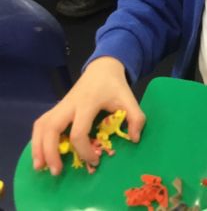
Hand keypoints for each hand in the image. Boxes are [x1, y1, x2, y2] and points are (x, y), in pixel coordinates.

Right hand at [31, 57, 144, 175]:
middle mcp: (70, 104)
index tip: (95, 160)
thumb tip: (135, 139)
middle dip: (50, 152)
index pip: (78, 131)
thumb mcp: (129, 99)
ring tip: (40, 167)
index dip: (84, 150)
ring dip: (38, 147)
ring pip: (41, 125)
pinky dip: (38, 138)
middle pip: (52, 128)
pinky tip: (41, 152)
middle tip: (56, 171)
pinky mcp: (57, 107)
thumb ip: (136, 117)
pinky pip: (42, 123)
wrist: (103, 68)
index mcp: (88, 103)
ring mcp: (61, 105)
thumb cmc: (115, 85)